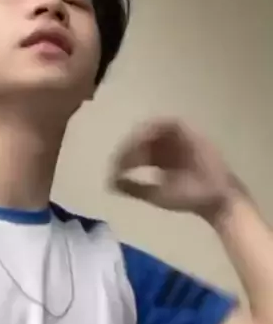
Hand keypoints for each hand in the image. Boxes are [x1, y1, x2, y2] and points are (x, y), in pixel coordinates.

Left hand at [108, 120, 237, 221]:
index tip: (113, 169)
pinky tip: (144, 140)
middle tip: (118, 160)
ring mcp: (179, 138)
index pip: (136, 152)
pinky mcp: (189, 132)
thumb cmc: (187, 199)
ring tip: (129, 150)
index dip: (123, 157)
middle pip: (141, 138)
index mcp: (160, 160)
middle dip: (127, 147)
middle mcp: (168, 146)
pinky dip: (154, 129)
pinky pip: (168, 123)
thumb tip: (110, 184)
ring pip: (152, 128)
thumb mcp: (155, 195)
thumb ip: (134, 189)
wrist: (214, 199)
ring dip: (138, 136)